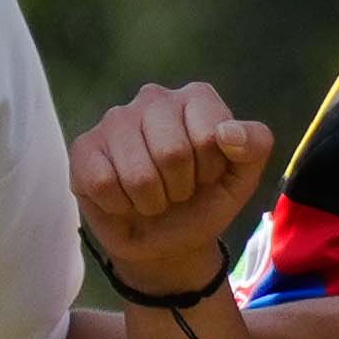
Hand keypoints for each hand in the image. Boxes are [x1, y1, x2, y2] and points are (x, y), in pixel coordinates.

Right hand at [69, 82, 275, 298]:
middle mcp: (153, 98)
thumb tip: (228, 132)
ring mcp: (114, 120)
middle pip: (172, 153)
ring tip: (153, 196)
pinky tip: (123, 199)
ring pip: (138, 174)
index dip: (211, 169)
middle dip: (180, 188)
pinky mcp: (84, 147)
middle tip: (177, 190)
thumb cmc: (204, 201)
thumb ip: (255, 146)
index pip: (210, 135)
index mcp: (196, 97)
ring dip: (151, 202)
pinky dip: (120, 206)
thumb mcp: (242, 178)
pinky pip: (103, 184)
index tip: (206, 176)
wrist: (167, 240)